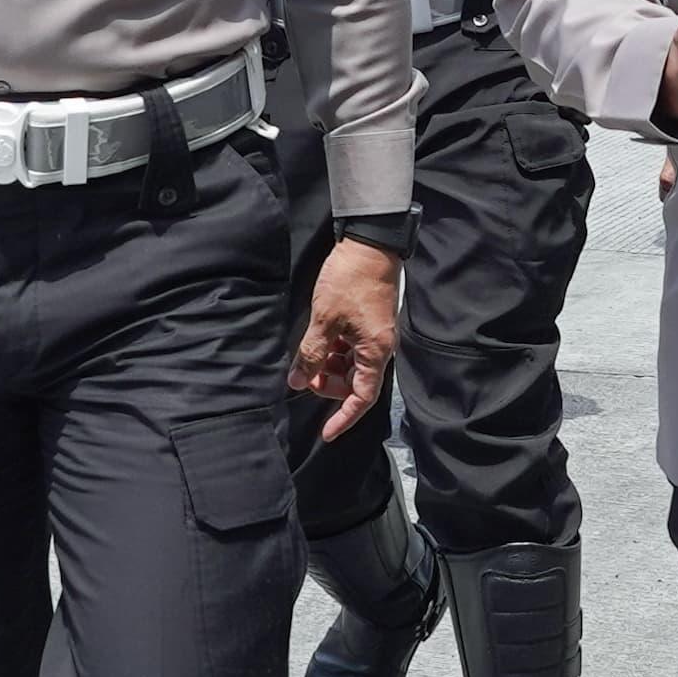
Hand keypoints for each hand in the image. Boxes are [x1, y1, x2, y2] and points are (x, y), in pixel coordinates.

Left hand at [292, 237, 401, 440]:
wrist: (369, 244)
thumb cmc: (350, 280)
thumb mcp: (325, 319)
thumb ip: (311, 353)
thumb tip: (297, 381)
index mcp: (375, 352)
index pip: (362, 398)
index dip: (343, 418)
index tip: (326, 433)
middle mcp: (379, 348)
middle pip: (355, 382)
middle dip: (329, 385)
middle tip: (304, 375)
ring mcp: (375, 335)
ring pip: (351, 365)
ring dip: (329, 367)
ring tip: (308, 356)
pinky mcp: (369, 323)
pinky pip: (352, 349)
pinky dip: (334, 350)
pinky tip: (319, 341)